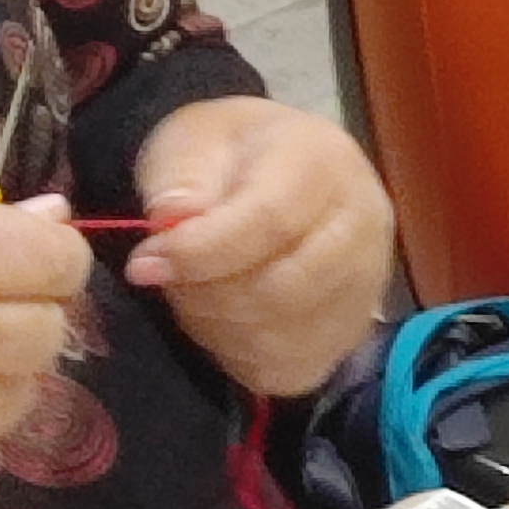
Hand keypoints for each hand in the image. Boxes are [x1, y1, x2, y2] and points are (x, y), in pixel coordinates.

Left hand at [122, 95, 395, 397]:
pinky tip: (221, 316)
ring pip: (282, 336)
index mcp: (325, 162)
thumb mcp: (192, 140)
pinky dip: (238, 353)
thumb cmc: (229, 154)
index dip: (200, 252)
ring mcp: (365, 286)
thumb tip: (173, 216)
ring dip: (215, 324)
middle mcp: (364, 226)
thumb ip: (181, 176)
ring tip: (191, 289)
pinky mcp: (349, 333)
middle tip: (161, 275)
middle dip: (203, 292)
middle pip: (282, 289)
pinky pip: (287, 368)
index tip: (144, 264)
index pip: (271, 221)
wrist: (273, 172)